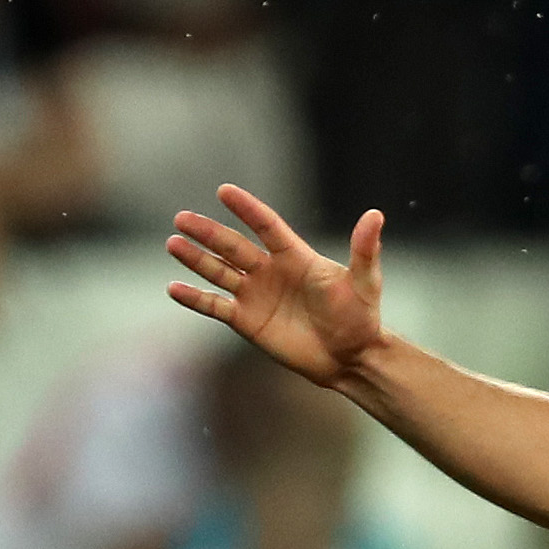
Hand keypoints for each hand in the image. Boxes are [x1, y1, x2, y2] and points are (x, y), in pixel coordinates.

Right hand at [168, 184, 387, 389]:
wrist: (351, 358)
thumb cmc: (361, 318)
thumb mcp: (366, 282)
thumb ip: (364, 249)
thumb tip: (376, 214)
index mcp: (295, 256)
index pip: (266, 226)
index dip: (247, 209)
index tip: (225, 190)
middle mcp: (270, 271)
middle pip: (233, 246)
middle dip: (208, 232)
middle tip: (182, 218)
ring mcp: (256, 295)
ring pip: (219, 271)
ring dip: (196, 259)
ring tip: (173, 243)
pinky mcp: (247, 321)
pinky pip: (215, 306)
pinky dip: (194, 299)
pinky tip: (174, 288)